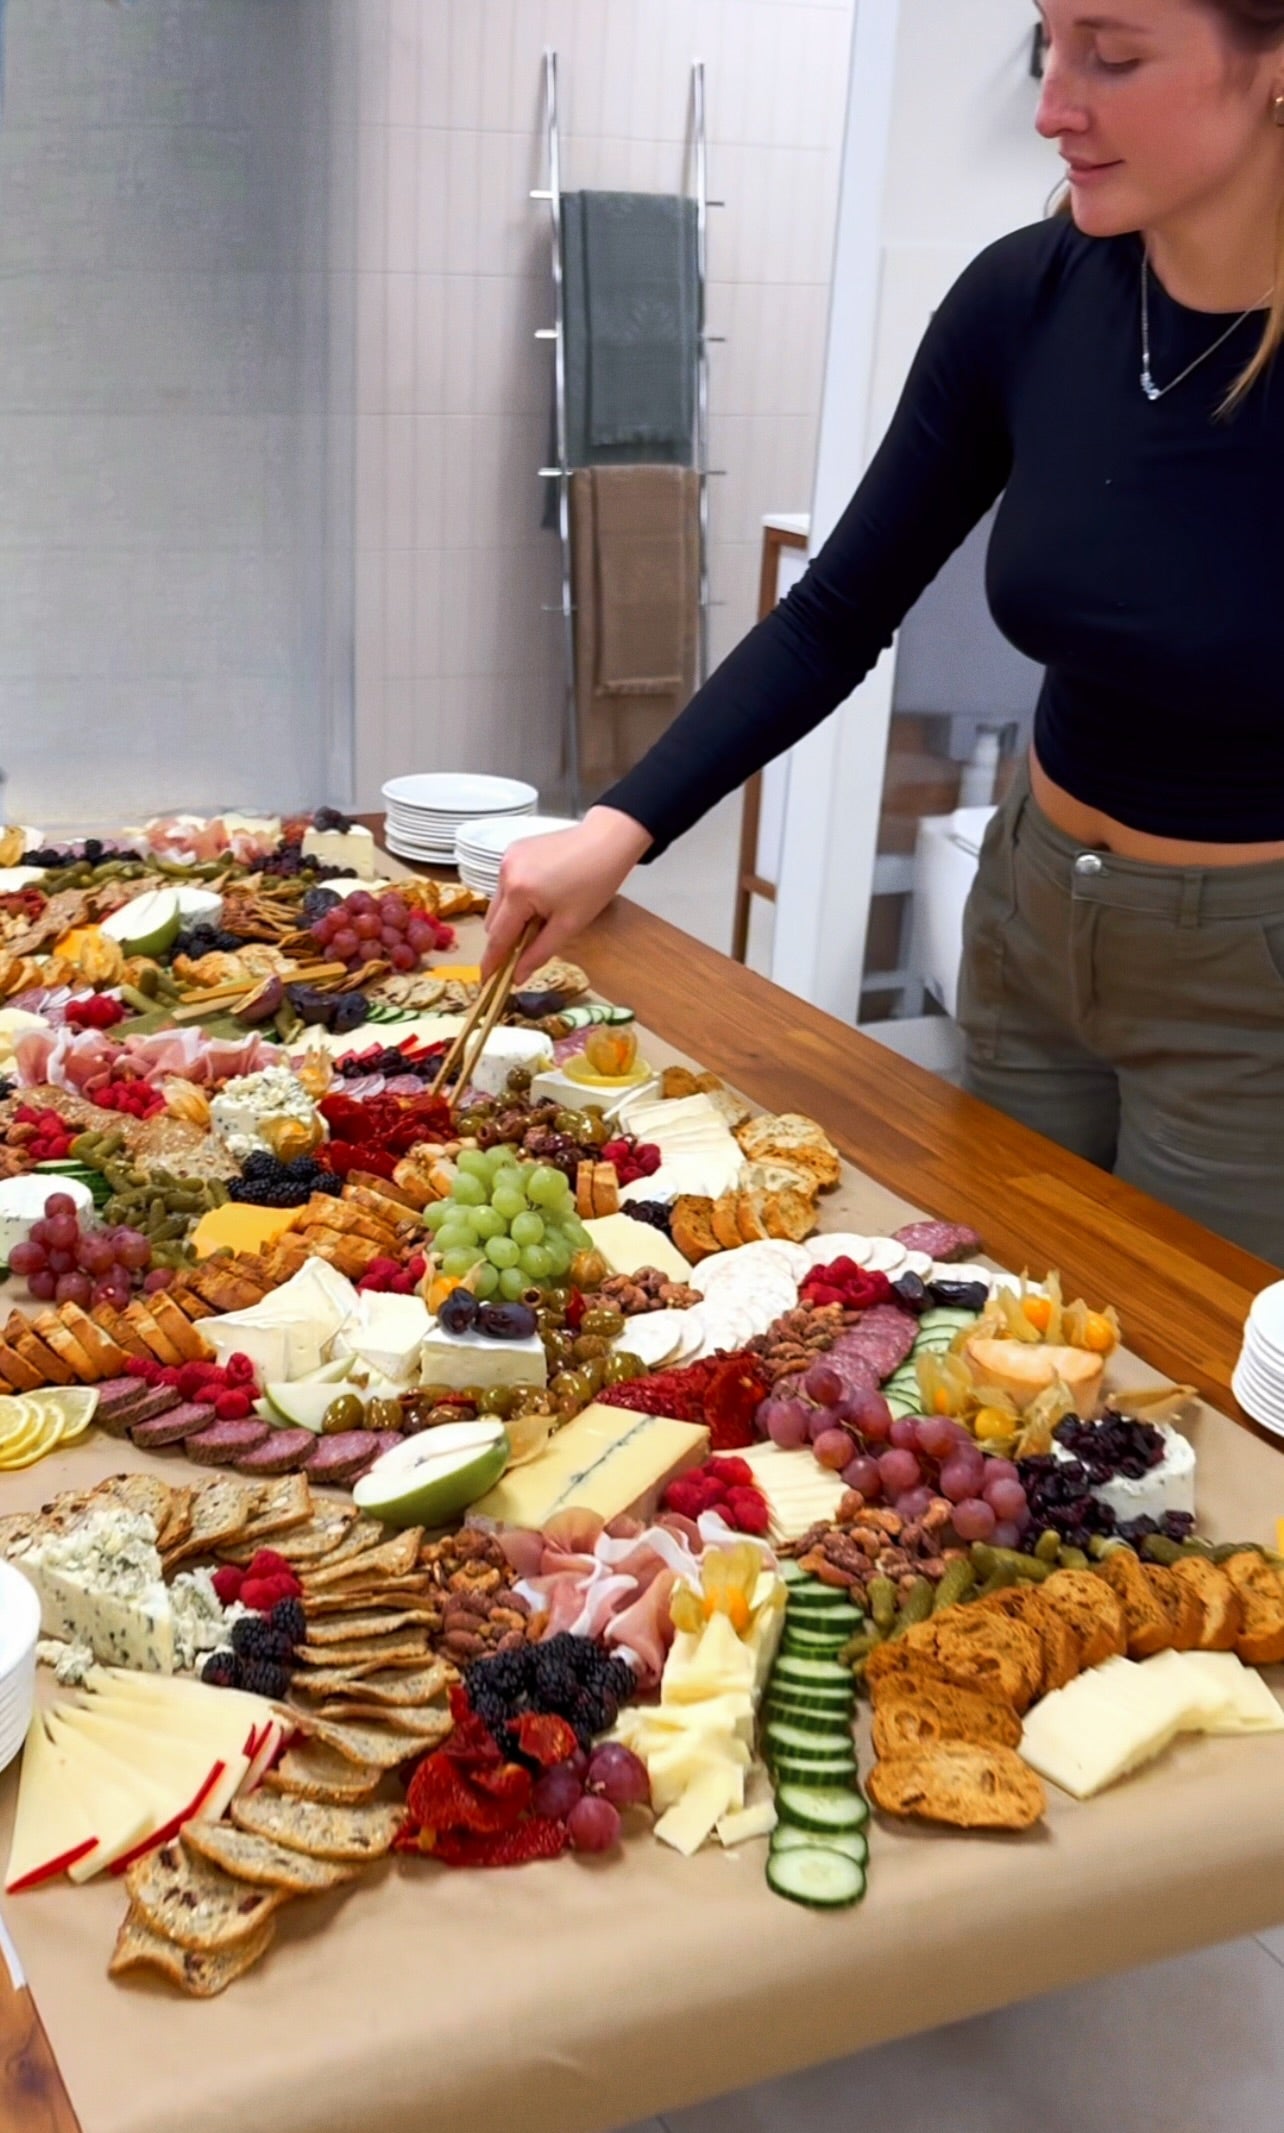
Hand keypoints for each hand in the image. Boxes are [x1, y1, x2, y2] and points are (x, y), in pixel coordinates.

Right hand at [481, 807, 652, 982]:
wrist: (607, 840)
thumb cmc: (594, 884)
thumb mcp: (569, 925)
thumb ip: (538, 952)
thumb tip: (516, 977)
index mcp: (518, 893)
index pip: (498, 937)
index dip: (492, 962)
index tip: (486, 982)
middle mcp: (505, 874)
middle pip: (493, 921)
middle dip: (506, 938)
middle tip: (529, 947)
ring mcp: (506, 859)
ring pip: (499, 903)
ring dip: (512, 917)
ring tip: (543, 915)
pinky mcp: (513, 850)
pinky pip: (506, 884)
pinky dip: (517, 897)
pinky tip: (542, 894)